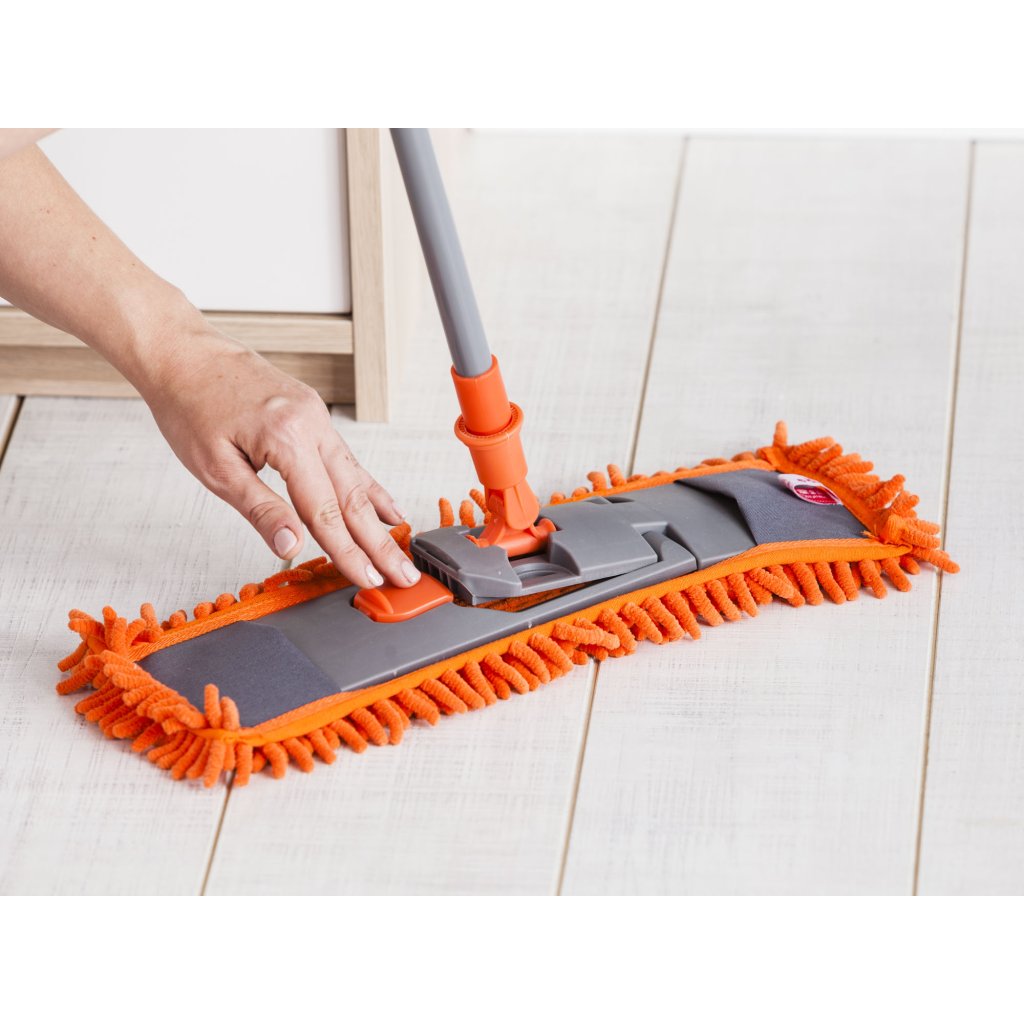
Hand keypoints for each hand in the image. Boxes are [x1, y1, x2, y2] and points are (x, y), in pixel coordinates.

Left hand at [141, 326, 420, 589]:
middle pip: (353, 497)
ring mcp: (317, 416)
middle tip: (404, 576)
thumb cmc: (190, 405)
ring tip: (401, 550)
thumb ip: (260, 509)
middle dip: (380, 542)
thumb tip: (291, 547)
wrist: (184, 355)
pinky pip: (347, 459)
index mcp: (286, 436)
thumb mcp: (215, 468)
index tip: (369, 579)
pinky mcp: (314, 415)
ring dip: (379, 520)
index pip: (324, 510)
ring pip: (356, 478)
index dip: (349, 551)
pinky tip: (387, 508)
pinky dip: (368, 488)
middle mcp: (312, 422)